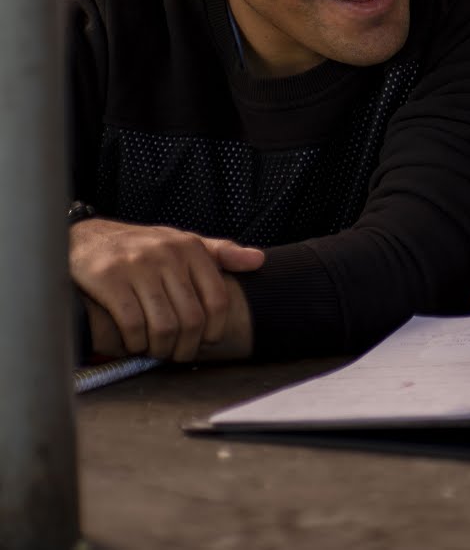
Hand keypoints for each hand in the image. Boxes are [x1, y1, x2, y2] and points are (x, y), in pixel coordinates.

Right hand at [69, 218, 262, 361]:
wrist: (87, 238)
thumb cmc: (142, 247)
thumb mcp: (183, 243)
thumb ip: (221, 253)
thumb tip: (259, 260)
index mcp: (191, 248)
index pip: (217, 299)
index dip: (215, 329)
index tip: (206, 342)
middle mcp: (167, 255)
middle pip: (192, 318)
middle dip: (188, 346)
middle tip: (180, 354)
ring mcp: (137, 266)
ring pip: (164, 325)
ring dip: (163, 349)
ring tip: (159, 351)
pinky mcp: (108, 279)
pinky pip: (132, 323)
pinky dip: (136, 342)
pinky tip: (134, 343)